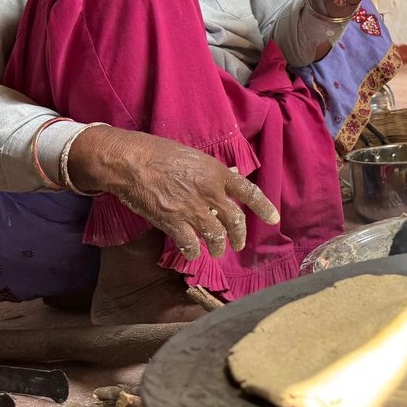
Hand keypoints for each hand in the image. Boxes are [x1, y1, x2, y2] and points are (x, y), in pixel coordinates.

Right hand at [69, 126, 280, 260]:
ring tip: (217, 251)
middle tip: (238, 244)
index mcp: (218, 173)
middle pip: (235, 220)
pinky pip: (189, 244)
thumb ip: (215, 170)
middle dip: (240, 236)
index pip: (249, 192)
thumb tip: (232, 175)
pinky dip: (193, 252)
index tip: (274, 219)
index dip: (265, 207)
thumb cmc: (160, 152)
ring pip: (216, 236)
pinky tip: (192, 253)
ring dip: (218, 247)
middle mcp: (210, 192)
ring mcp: (192, 209)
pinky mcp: (172, 222)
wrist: (132, 161)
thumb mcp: (196, 156)